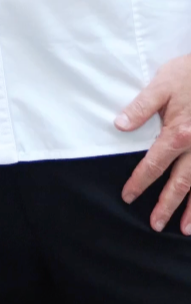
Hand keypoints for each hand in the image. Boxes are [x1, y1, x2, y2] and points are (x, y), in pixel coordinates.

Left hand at [115, 53, 190, 231]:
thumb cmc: (189, 73)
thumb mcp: (161, 84)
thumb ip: (141, 106)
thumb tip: (118, 125)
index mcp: (178, 133)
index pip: (155, 163)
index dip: (140, 181)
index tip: (128, 196)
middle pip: (181, 182)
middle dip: (167, 205)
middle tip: (155, 224)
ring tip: (184, 230)